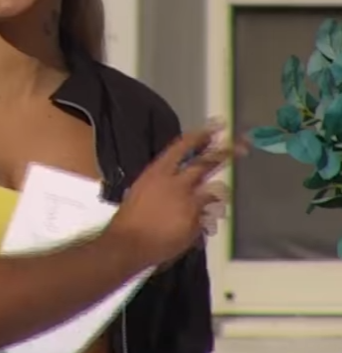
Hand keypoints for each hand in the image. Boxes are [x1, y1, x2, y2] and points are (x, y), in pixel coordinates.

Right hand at [107, 125, 242, 267]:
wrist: (130, 242)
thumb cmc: (130, 216)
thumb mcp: (142, 189)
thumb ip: (164, 182)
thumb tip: (180, 182)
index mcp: (158, 171)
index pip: (183, 146)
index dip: (201, 135)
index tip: (216, 127)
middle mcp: (177, 182)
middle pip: (206, 162)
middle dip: (225, 153)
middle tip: (241, 147)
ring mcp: (189, 202)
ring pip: (215, 190)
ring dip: (215, 195)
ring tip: (211, 201)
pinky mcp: (197, 221)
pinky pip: (209, 215)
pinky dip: (205, 218)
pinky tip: (195, 225)